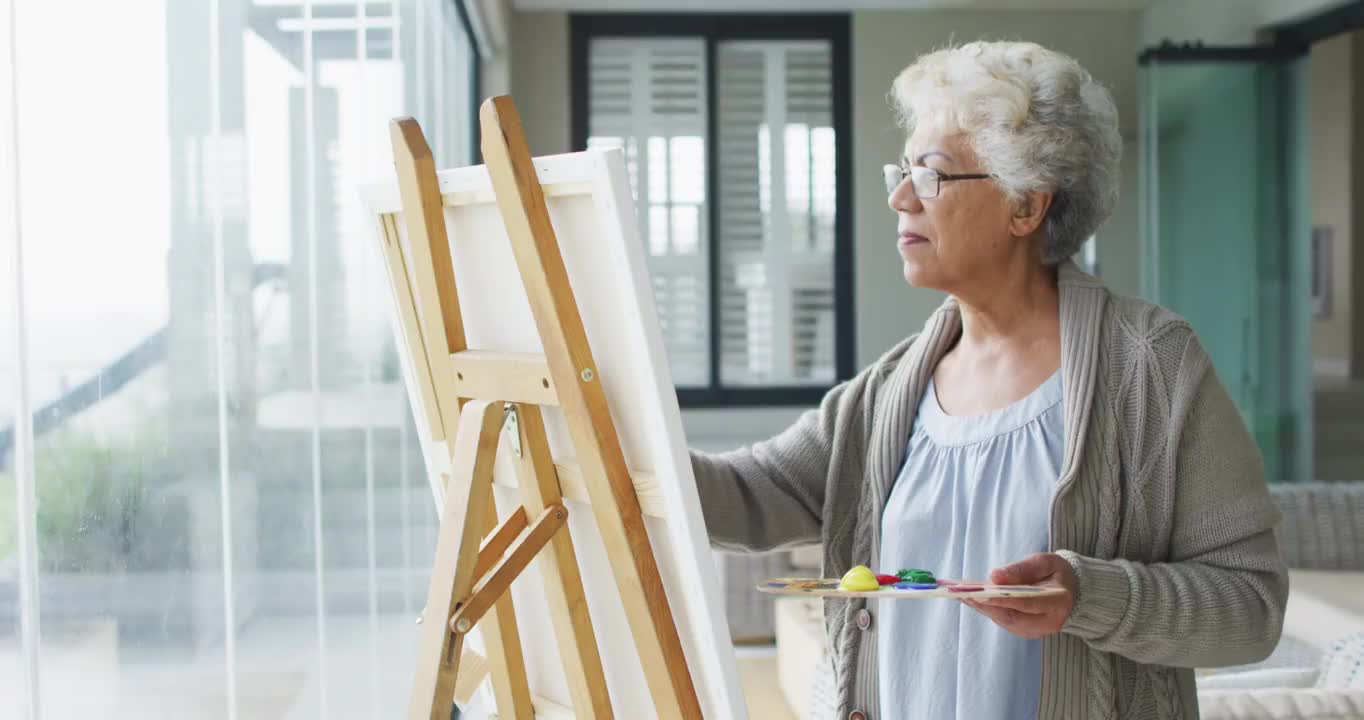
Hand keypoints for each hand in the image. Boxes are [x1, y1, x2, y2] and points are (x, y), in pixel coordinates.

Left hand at [961, 552, 1077, 639]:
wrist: (1074, 593)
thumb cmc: (1058, 573)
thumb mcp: (1045, 562)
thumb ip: (1021, 569)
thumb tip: (994, 576)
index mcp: (1058, 602)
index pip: (1026, 603)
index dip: (1001, 599)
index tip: (979, 592)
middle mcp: (1049, 622)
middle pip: (1011, 617)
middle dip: (984, 605)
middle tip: (960, 593)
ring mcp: (1038, 631)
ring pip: (1005, 621)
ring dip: (982, 608)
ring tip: (960, 594)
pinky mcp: (1028, 633)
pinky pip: (1005, 622)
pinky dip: (988, 610)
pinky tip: (973, 599)